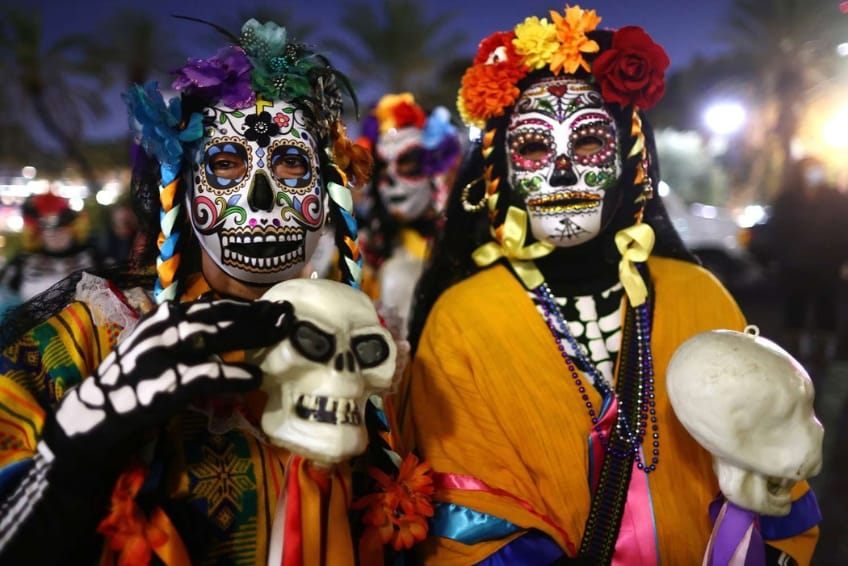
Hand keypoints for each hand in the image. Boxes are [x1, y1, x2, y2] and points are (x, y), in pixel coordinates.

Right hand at [43, 297, 293, 463]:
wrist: (94, 416)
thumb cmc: (136, 382)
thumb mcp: (161, 348)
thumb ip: (191, 335)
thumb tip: (233, 321)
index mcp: (164, 319)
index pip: (213, 306)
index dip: (247, 306)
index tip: (278, 306)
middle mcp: (162, 329)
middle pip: (219, 317)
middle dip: (257, 315)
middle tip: (290, 314)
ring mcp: (161, 355)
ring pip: (214, 336)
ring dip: (251, 333)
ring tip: (281, 332)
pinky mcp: (163, 386)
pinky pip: (204, 376)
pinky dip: (232, 374)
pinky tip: (255, 376)